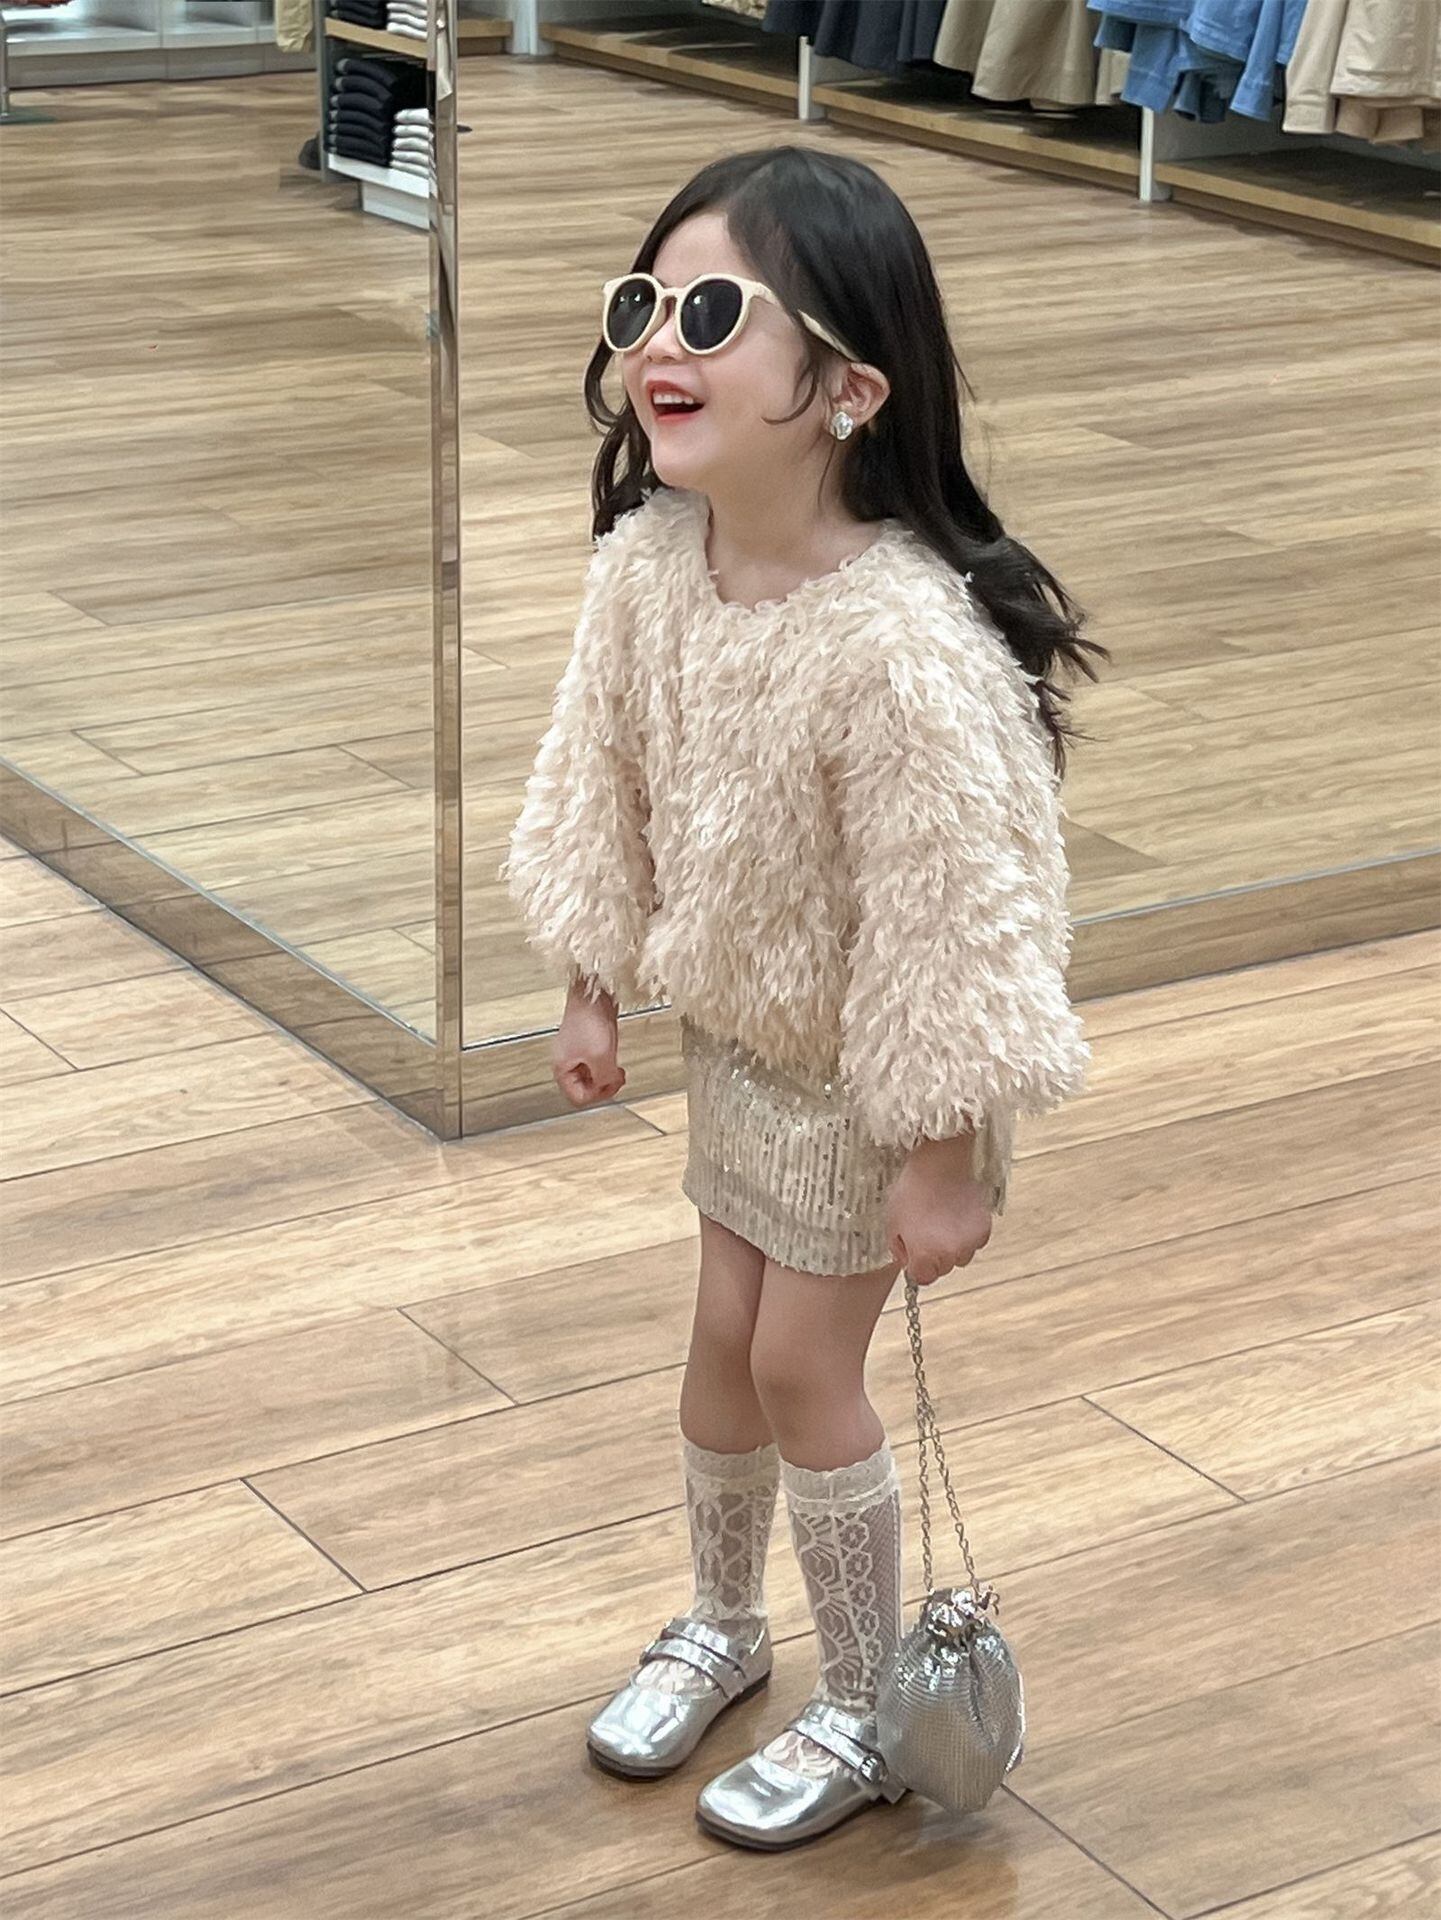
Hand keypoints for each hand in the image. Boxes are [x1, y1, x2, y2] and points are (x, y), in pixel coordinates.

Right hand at [552, 979, 625, 1107]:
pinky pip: (596, 1063)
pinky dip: (607, 1064)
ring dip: (606, 1075)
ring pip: (592, 1076)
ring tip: (618, 1070)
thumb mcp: (600, 1056)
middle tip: (617, 1078)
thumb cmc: (589, 1020)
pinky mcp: (587, 1043)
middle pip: (585, 1088)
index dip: (597, 1095)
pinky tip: (614, 1057)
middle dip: (603, 1086)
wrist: (592, 993)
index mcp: (562, 1069)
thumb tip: (609, 1085)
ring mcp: (577, 1053)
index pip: (578, 1098)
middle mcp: (567, 1062)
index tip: (610, 1085)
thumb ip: (605, 1078)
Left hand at [887, 1133, 992, 1286]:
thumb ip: (898, 1249)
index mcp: (925, 1255)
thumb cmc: (914, 1189)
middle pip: (942, 1269)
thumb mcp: (892, 1221)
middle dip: (933, 1256)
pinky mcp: (984, 1230)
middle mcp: (950, 1254)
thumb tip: (906, 1261)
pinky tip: (955, 1216)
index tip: (914, 1253)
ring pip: (960, 1258)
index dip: (916, 1266)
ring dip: (952, 1248)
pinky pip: (974, 1243)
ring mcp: (969, 1243)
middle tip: (926, 1231)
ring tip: (942, 1222)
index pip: (923, 1279)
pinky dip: (966, 1235)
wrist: (941, 1163)